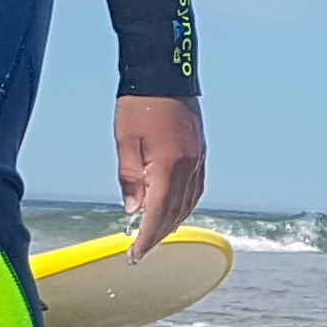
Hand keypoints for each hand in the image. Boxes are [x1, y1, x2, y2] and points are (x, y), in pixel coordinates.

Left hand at [116, 95, 204, 254]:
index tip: (136, 254)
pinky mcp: (201, 152)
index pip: (158, 213)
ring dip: (173, 222)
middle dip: (159, 235)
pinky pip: (196, 189)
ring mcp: (198, 160)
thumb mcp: (125, 141)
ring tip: (156, 234)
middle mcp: (189, 167)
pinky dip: (185, 205)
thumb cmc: (140, 103)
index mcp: (168, 165)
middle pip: (176, 213)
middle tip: (142, 250)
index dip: (147, 237)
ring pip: (189, 203)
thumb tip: (134, 209)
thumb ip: (130, 178)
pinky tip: (175, 210)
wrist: (165, 72)